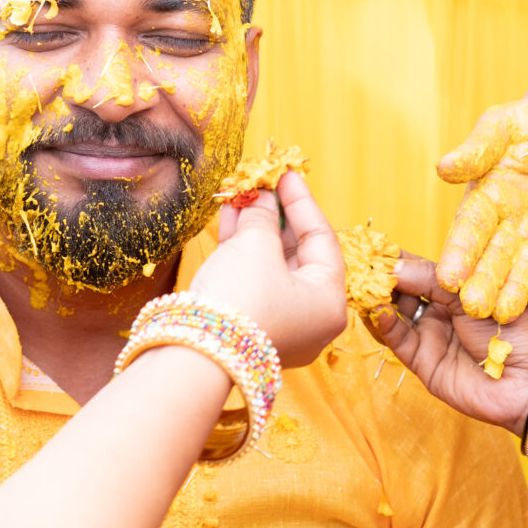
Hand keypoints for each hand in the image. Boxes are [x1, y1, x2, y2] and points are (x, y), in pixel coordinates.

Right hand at [195, 172, 346, 365]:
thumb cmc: (242, 299)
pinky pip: (253, 284)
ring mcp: (281, 328)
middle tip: (260, 186)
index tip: (285, 175)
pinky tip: (228, 222)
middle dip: (275, 217)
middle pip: (297, 256)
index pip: (322, 240)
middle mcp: (311, 320)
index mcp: (330, 302)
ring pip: (271, 268)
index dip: (302, 202)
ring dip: (254, 231)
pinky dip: (241, 254)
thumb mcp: (256, 246)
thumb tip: (261, 199)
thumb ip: (263, 217)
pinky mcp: (251, 331)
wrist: (197, 352)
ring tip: (238, 198)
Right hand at [362, 254, 527, 429]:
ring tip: (362, 285)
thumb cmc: (516, 331)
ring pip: (394, 314)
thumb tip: (391, 266)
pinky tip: (378, 310)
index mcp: (457, 289)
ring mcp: (430, 336)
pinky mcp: (423, 362)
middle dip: (379, 277)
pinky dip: (386, 325)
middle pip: (400, 290)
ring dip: (377, 300)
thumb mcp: (473, 292)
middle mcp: (440, 310)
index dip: (394, 259)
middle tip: (358, 265)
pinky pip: (399, 340)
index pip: (418, 268)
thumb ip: (431, 279)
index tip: (370, 246)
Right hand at [436, 100, 527, 318]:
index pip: (470, 230)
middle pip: (494, 258)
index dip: (460, 253)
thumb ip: (478, 148)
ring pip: (525, 270)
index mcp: (485, 199)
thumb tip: (443, 167)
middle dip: (484, 282)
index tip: (448, 277)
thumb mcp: (504, 126)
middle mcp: (508, 226)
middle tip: (474, 307)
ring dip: (517, 292)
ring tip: (506, 313)